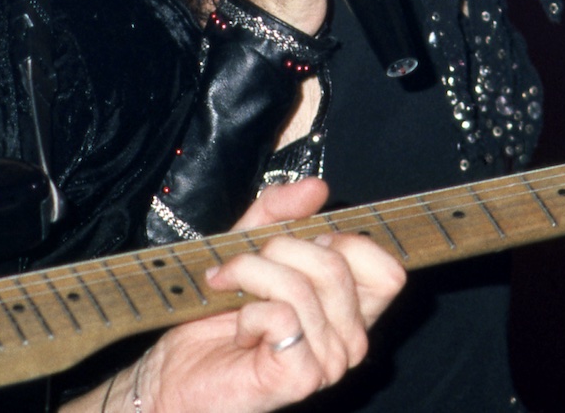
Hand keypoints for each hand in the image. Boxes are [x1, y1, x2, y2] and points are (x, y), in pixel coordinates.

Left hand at [132, 180, 405, 412]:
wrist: (176, 372)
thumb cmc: (213, 319)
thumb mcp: (248, 247)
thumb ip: (280, 213)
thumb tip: (317, 187)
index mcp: (349, 313)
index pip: (388, 269)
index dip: (344, 242)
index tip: (299, 246)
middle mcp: (349, 342)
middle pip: (337, 265)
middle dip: (278, 250)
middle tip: (244, 268)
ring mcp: (329, 364)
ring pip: (303, 287)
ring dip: (251, 277)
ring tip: (231, 294)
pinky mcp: (300, 378)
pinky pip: (281, 316)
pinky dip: (248, 313)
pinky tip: (239, 329)